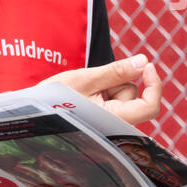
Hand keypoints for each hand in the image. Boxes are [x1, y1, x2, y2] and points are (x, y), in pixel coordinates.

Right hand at [45, 54, 162, 124]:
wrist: (32, 114)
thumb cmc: (53, 100)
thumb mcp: (84, 79)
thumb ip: (116, 71)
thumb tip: (143, 61)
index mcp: (113, 120)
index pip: (149, 106)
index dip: (154, 84)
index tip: (147, 65)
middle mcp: (115, 125)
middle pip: (133, 94)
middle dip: (118, 82)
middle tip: (92, 83)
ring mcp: (110, 122)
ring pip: (124, 94)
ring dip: (109, 86)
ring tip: (83, 91)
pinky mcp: (105, 117)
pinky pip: (114, 97)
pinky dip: (104, 90)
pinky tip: (85, 95)